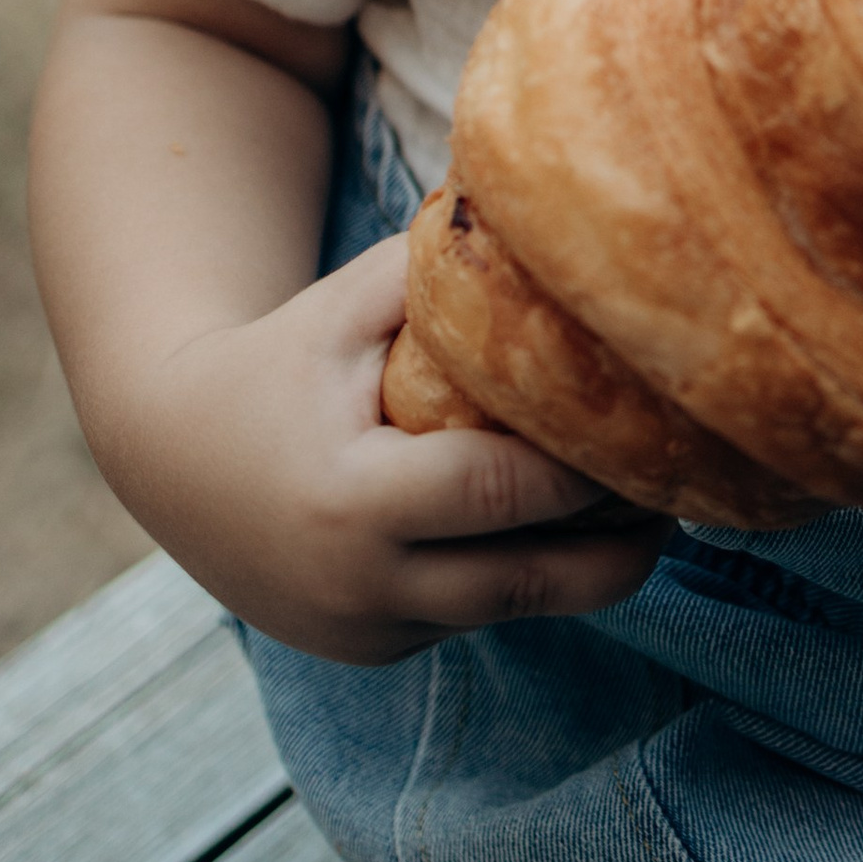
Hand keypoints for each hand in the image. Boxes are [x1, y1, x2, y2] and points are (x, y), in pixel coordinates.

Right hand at [109, 235, 672, 663]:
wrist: (171, 457)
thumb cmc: (281, 357)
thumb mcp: (349, 304)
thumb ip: (442, 266)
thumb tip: (554, 210)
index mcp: (355, 500)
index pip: (509, 495)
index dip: (593, 467)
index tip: (657, 428)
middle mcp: (362, 586)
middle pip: (538, 582)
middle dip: (623, 542)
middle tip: (691, 489)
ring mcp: (368, 632)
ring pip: (518, 610)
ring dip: (590, 568)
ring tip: (659, 508)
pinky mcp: (375, 651)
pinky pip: (474, 617)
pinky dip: (522, 576)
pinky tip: (569, 526)